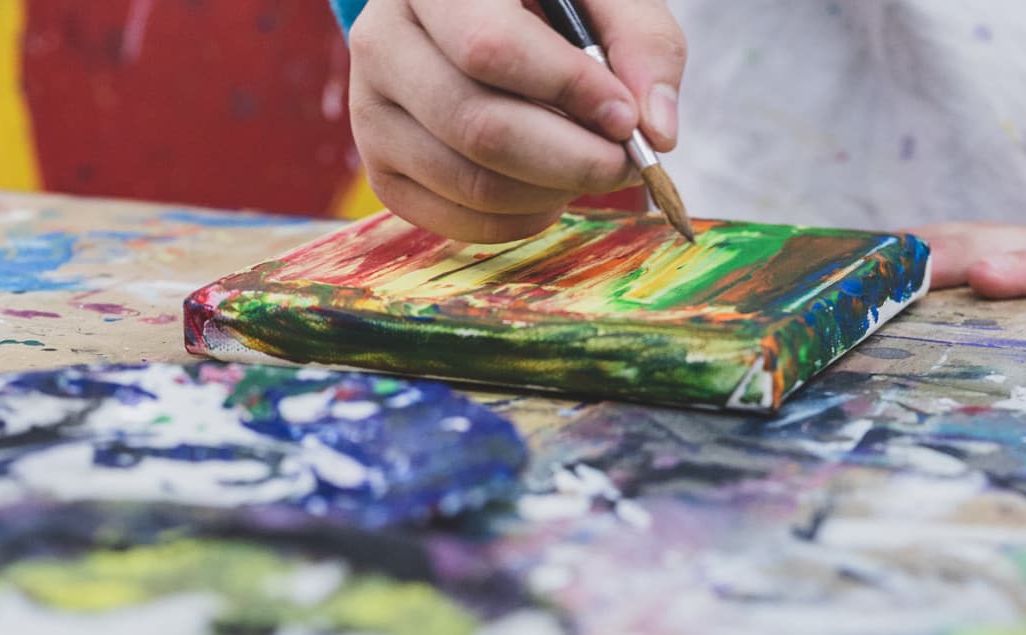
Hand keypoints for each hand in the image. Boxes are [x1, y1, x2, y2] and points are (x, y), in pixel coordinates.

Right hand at [347, 0, 686, 242]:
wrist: (475, 14)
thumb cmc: (549, 0)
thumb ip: (642, 45)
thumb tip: (656, 131)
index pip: (492, 49)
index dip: (568, 92)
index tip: (626, 119)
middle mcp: (382, 38)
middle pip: (478, 126)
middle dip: (569, 158)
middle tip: (622, 163)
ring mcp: (369, 107)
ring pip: (468, 180)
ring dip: (549, 192)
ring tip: (587, 167)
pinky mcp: (380, 166)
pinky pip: (452, 219)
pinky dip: (518, 221)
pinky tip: (548, 192)